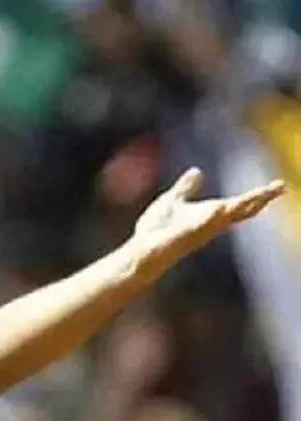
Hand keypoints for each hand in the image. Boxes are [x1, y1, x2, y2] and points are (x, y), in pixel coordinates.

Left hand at [128, 167, 285, 272]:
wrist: (141, 248)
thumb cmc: (156, 230)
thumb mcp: (173, 200)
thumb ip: (186, 188)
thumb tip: (197, 171)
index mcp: (209, 215)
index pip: (240, 205)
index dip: (259, 196)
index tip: (280, 186)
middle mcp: (210, 224)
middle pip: (241, 211)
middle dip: (260, 199)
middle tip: (280, 187)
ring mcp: (199, 231)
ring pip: (225, 218)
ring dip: (242, 206)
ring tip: (261, 194)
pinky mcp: (183, 236)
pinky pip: (198, 227)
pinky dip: (208, 218)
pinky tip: (219, 208)